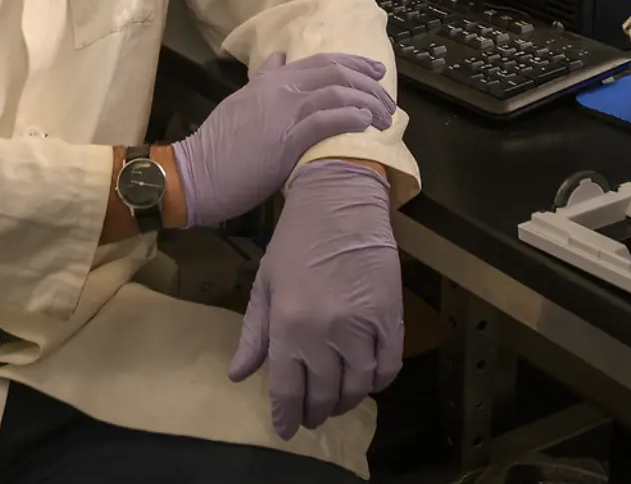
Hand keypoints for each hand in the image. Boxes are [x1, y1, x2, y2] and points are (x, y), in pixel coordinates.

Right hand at [172, 53, 392, 227]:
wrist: (195, 173)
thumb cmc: (219, 145)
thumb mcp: (241, 101)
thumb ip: (264, 79)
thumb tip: (280, 57)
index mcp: (271, 79)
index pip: (322, 61)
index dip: (354, 64)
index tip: (375, 74)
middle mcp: (280, 88)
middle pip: (336, 73)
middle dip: (368, 83)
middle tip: (388, 99)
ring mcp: (284, 112)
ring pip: (337, 94)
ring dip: (367, 103)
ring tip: (383, 118)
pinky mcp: (286, 139)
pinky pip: (326, 120)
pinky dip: (350, 118)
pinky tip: (364, 124)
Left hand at [228, 160, 402, 438]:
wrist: (340, 202)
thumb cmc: (296, 241)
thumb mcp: (265, 285)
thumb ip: (253, 335)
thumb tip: (238, 375)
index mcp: (288, 326)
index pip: (287, 390)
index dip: (287, 416)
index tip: (287, 428)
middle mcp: (325, 334)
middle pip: (324, 394)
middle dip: (316, 412)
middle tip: (312, 417)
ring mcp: (362, 327)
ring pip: (357, 387)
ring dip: (346, 401)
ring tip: (337, 402)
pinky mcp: (392, 318)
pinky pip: (389, 366)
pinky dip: (378, 381)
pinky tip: (367, 381)